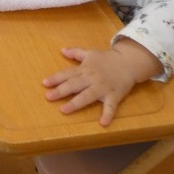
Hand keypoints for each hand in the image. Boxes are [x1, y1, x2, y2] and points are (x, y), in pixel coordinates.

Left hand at [42, 41, 160, 125]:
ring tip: (63, 110)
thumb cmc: (107, 59)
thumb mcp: (90, 53)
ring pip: (87, 96)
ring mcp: (103, 88)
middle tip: (48, 97)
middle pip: (74, 85)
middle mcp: (91, 78)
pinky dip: (108, 114)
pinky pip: (111, 106)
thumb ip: (76, 53)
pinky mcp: (114, 95)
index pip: (67, 74)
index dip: (56, 78)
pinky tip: (103, 123)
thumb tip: (62, 50)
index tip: (44, 83)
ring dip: (75, 103)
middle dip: (61, 91)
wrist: (129, 62)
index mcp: (85, 69)